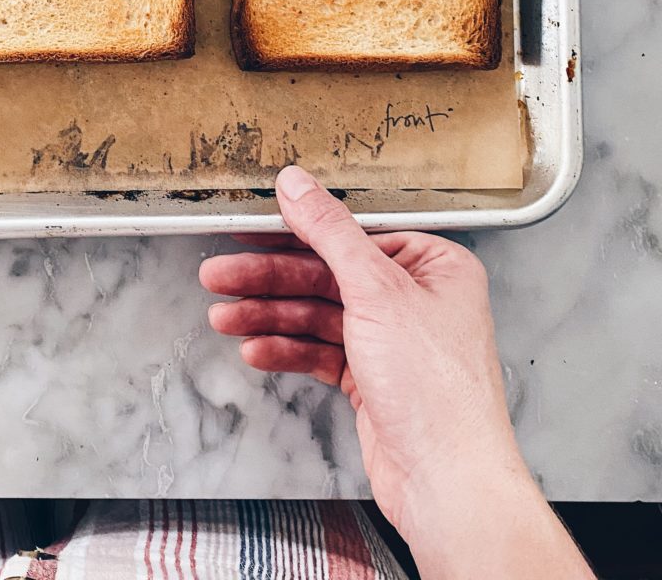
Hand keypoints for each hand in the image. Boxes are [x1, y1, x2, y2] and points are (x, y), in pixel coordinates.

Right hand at [199, 165, 593, 579]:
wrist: (448, 483)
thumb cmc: (438, 392)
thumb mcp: (376, 291)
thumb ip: (330, 232)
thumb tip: (297, 184)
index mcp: (433, 266)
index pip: (350, 236)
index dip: (294, 233)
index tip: (248, 230)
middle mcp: (416, 300)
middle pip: (326, 276)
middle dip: (268, 281)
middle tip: (219, 276)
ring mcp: (393, 342)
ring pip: (317, 315)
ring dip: (268, 317)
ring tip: (223, 318)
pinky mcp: (374, 379)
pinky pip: (320, 352)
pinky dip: (286, 350)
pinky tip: (255, 350)